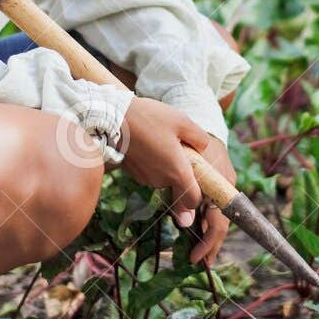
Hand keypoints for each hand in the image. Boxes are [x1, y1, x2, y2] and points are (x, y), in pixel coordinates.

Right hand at [119, 96, 211, 226]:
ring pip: (164, 178)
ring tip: (162, 141)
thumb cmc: (150, 118)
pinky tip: (149, 144)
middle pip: (178, 186)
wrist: (113, 117)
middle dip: (181, 172)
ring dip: (167, 166)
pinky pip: (150, 172)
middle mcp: (161, 180)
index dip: (199, 197)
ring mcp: (145, 178)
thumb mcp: (182, 120)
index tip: (200, 183)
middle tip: (181, 150)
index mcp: (177, 171)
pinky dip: (153, 163)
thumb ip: (199, 138)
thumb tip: (204, 148)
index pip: (193, 201)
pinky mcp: (133, 173)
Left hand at [188, 132, 235, 268]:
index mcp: (222, 184)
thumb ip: (181, 194)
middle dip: (211, 244)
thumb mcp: (179, 168)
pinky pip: (213, 205)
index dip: (209, 242)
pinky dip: (204, 219)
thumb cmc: (186, 142)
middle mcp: (226, 186)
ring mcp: (222, 183)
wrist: (194, 121)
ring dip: (208, 234)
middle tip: (200, 262)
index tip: (196, 258)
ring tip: (200, 252)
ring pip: (217, 214)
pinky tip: (198, 229)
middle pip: (222, 221)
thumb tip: (185, 224)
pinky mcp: (215, 180)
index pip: (220, 221)